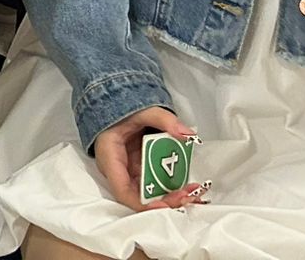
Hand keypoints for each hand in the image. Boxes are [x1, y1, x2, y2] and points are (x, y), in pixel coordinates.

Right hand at [90, 107, 206, 211]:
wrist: (112, 98)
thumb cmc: (117, 106)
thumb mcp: (141, 110)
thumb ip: (163, 118)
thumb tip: (186, 133)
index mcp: (110, 156)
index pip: (123, 190)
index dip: (144, 204)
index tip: (166, 206)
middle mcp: (118, 169)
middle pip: (139, 196)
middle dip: (165, 200)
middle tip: (188, 195)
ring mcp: (130, 169)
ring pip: (150, 192)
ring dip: (172, 195)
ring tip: (193, 191)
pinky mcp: (140, 168)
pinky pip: (155, 183)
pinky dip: (171, 186)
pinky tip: (187, 185)